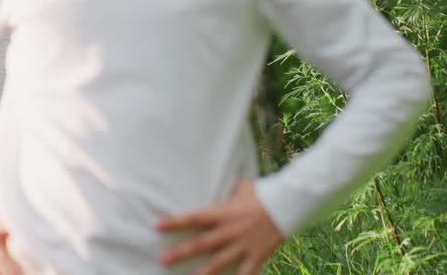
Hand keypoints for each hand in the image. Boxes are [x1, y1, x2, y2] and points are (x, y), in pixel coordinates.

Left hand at [156, 179, 283, 274]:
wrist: (288, 204)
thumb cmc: (261, 193)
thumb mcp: (240, 188)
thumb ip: (225, 191)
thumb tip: (215, 181)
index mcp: (223, 213)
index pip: (194, 218)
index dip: (175, 222)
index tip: (157, 226)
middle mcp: (230, 231)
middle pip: (200, 244)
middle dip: (180, 253)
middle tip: (162, 260)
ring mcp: (243, 246)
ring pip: (218, 263)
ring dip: (202, 273)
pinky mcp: (256, 256)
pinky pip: (245, 274)